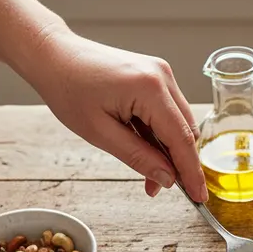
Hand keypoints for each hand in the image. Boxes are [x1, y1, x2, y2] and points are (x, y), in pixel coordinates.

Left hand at [21, 27, 206, 200]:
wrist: (53, 55)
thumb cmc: (68, 88)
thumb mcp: (100, 133)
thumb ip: (138, 157)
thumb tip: (167, 178)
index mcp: (150, 88)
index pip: (182, 139)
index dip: (191, 172)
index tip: (199, 196)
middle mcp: (162, 77)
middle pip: (186, 131)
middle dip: (178, 163)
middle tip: (161, 187)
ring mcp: (161, 74)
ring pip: (179, 123)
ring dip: (168, 150)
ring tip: (148, 171)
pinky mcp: (156, 76)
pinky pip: (169, 112)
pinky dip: (161, 133)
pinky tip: (145, 147)